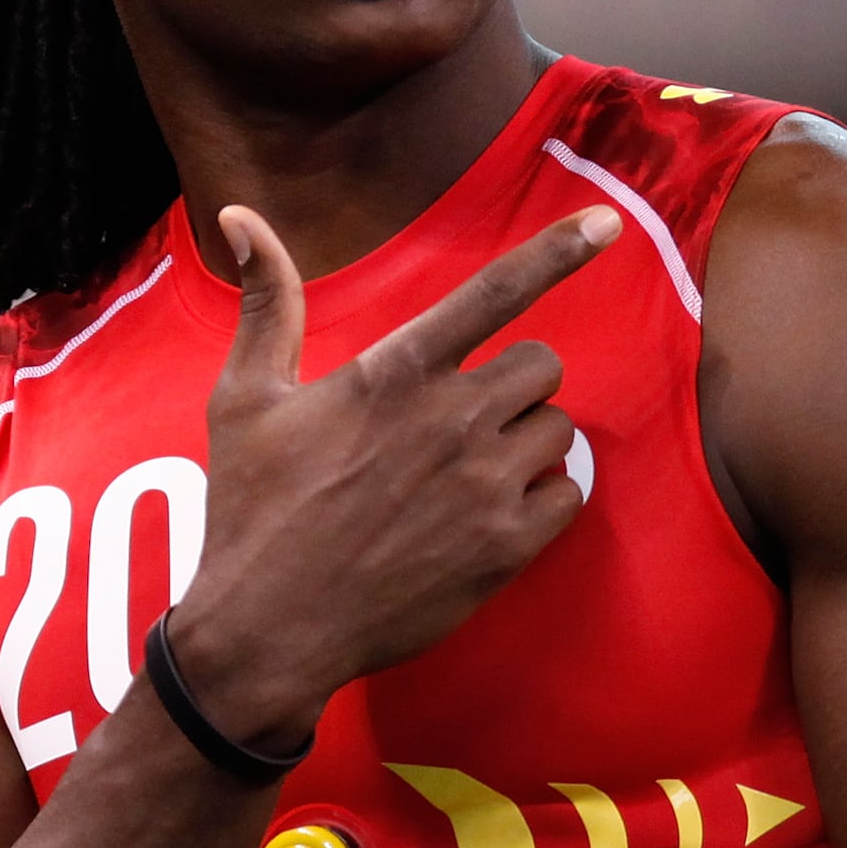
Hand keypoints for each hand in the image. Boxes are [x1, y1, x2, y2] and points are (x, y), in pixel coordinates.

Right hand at [163, 201, 616, 747]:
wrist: (267, 630)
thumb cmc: (251, 510)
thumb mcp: (244, 400)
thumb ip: (266, 303)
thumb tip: (239, 217)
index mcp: (393, 372)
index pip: (495, 291)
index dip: (558, 250)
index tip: (608, 222)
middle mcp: (449, 419)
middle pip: (542, 363)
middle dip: (513, 384)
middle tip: (460, 421)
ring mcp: (483, 486)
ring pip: (557, 429)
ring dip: (525, 443)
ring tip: (466, 474)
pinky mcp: (504, 548)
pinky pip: (568, 496)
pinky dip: (541, 501)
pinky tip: (488, 516)